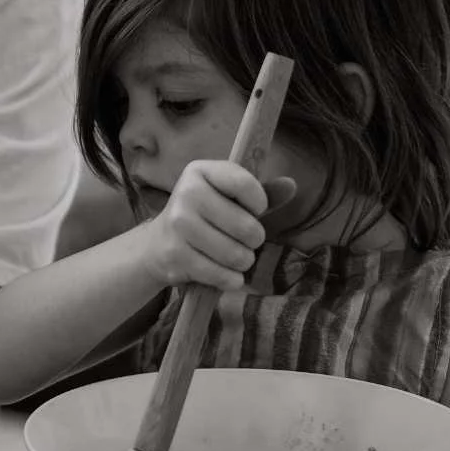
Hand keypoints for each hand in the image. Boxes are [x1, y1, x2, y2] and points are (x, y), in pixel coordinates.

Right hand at [140, 161, 294, 291]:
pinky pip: (221, 274)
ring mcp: (179, 225)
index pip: (245, 185)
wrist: (158, 244)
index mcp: (200, 171)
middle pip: (247, 227)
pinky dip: (231, 279)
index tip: (254, 210)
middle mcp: (186, 193)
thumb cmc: (205, 217)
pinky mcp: (175, 255)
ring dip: (243, 262)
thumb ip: (262, 193)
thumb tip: (291, 185)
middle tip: (244, 241)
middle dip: (254, 240)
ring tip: (235, 258)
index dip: (259, 204)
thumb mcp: (230, 198)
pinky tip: (226, 274)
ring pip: (236, 255)